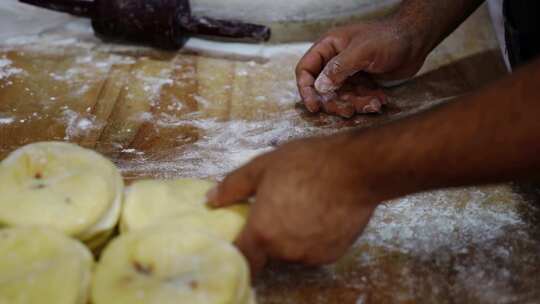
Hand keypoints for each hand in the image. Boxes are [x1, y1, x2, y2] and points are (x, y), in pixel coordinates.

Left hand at [207, 135, 383, 274]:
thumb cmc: (307, 162)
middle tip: (280, 207)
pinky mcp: (333, 255)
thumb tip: (211, 200)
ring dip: (292, 237)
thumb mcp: (263, 166)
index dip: (238, 251)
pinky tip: (321, 213)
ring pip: (292, 252)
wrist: (356, 168)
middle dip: (269, 235)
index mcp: (263, 232)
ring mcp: (311, 256)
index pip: (242, 259)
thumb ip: (234, 185)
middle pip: (268, 254)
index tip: (241, 239)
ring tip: (304, 206)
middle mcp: (285, 251)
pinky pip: (314, 251)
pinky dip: (313, 238)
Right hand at [296, 19, 427, 116]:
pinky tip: (380, 101)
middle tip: (348, 110)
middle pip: (322, 90)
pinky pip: (357, 99)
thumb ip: (338, 68)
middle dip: (335, 102)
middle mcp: (335, 62)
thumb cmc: (389, 38)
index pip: (306, 70)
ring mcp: (348, 74)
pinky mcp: (362, 84)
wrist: (416, 42)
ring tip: (373, 104)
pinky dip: (367, 103)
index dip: (306, 90)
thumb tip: (319, 87)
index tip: (314, 106)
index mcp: (328, 47)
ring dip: (355, 104)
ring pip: (341, 97)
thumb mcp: (361, 51)